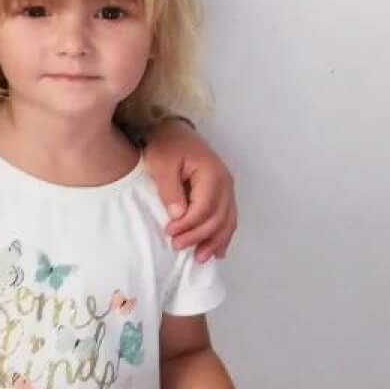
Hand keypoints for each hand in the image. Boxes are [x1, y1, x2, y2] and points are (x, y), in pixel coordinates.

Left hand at [143, 120, 235, 260]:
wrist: (174, 130)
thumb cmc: (166, 146)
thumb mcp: (161, 164)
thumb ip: (170, 189)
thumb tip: (179, 215)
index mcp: (212, 175)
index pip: (204, 208)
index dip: (188, 225)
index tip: (169, 233)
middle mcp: (226, 183)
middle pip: (218, 218)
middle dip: (199, 236)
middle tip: (177, 247)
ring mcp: (227, 188)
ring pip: (227, 221)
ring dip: (215, 241)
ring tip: (200, 258)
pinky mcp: (223, 193)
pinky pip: (228, 217)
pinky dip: (223, 235)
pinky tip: (217, 251)